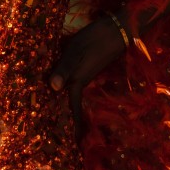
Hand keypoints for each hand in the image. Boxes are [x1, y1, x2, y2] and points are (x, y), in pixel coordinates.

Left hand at [49, 15, 127, 134]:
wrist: (117, 28)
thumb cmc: (94, 39)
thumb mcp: (75, 51)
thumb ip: (64, 69)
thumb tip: (52, 88)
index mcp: (78, 80)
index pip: (73, 106)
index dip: (73, 123)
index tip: (75, 140)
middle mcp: (82, 79)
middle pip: (72, 101)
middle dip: (68, 115)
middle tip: (59, 129)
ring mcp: (86, 72)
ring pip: (73, 90)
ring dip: (67, 100)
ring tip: (56, 111)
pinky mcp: (88, 64)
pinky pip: (75, 80)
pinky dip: (68, 84)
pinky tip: (61, 82)